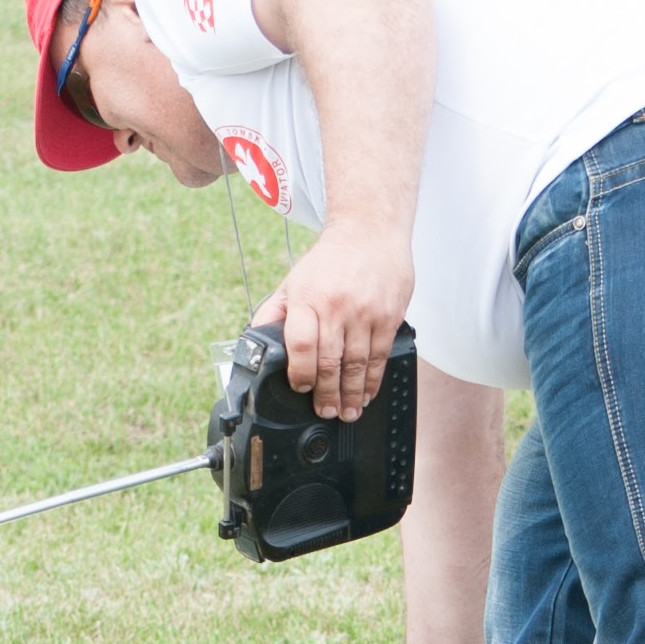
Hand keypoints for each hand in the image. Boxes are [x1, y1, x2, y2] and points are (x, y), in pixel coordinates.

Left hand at [258, 225, 412, 420]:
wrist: (370, 231)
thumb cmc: (329, 261)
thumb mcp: (293, 282)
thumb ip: (274, 314)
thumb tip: (255, 343)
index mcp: (308, 298)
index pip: (300, 345)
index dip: (300, 374)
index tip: (301, 388)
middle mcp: (337, 306)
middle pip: (331, 362)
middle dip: (327, 395)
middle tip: (325, 412)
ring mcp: (366, 313)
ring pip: (358, 365)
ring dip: (351, 394)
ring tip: (346, 411)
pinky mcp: (390, 316)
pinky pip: (380, 357)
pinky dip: (373, 380)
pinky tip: (366, 393)